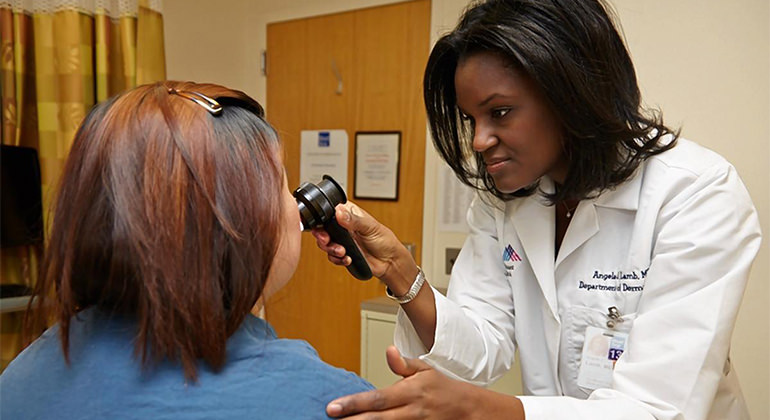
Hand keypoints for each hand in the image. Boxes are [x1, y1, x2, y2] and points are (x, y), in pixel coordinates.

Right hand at [311, 202, 413, 281]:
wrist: (389, 261)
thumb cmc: (384, 240)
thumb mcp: (370, 227)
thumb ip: (354, 220)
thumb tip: (339, 212)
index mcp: (348, 214)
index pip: (329, 212)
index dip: (323, 219)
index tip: (324, 226)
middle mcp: (343, 226)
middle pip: (322, 229)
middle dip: (323, 237)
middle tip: (327, 241)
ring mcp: (341, 240)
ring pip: (324, 244)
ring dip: (331, 249)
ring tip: (343, 252)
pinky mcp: (342, 253)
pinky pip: (331, 257)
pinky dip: (337, 259)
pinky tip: (348, 258)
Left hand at [326, 346, 481, 418]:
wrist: (468, 411)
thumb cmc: (442, 389)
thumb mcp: (426, 371)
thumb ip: (404, 364)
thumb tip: (388, 351)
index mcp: (411, 393)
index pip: (378, 399)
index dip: (354, 404)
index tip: (333, 407)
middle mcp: (411, 412)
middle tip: (329, 418)